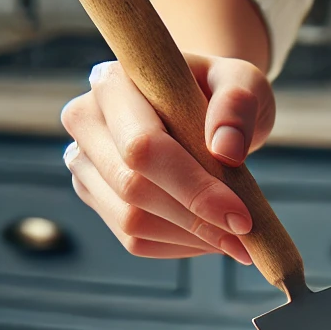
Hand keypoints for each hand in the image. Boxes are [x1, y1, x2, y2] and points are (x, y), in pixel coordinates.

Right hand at [60, 53, 275, 263]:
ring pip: (130, 221)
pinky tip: (212, 237)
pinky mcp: (96, 197)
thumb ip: (237, 105)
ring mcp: (85, 163)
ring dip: (190, 238)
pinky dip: (180, 246)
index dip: (193, 188)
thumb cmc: (220, 92)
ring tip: (236, 239)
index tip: (241, 216)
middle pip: (131, 188)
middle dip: (195, 220)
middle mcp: (86, 121)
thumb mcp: (242, 83)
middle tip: (246, 237)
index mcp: (113, 84)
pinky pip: (135, 240)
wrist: (201, 108)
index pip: (142, 147)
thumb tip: (226, 151)